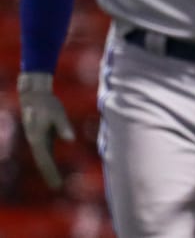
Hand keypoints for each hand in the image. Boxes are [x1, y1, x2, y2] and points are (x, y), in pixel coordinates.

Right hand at [17, 72, 74, 189]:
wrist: (34, 95)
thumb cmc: (47, 104)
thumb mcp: (57, 114)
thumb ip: (64, 127)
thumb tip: (71, 140)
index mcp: (38, 139)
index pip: (45, 160)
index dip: (51, 172)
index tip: (56, 184)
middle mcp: (35, 141)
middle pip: (42, 162)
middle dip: (49, 175)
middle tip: (57, 188)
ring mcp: (37, 139)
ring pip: (42, 158)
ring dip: (48, 170)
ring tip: (56, 183)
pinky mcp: (40, 136)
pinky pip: (44, 152)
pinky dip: (48, 161)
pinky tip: (53, 167)